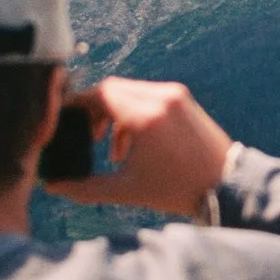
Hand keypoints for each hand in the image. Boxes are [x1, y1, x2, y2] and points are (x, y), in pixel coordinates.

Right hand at [43, 77, 232, 220]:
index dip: (78, 106)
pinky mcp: (185, 100)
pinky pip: (149, 96)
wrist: (226, 186)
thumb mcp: (127, 190)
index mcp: (146, 116)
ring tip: (114, 150)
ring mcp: (175, 96)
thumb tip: (53, 187)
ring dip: (115, 113)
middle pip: (113, 89)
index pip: (99, 94)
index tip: (67, 122)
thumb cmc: (178, 190)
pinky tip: (135, 144)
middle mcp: (161, 97)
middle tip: (89, 138)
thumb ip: (85, 188)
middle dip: (95, 111)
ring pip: (131, 91)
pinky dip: (135, 113)